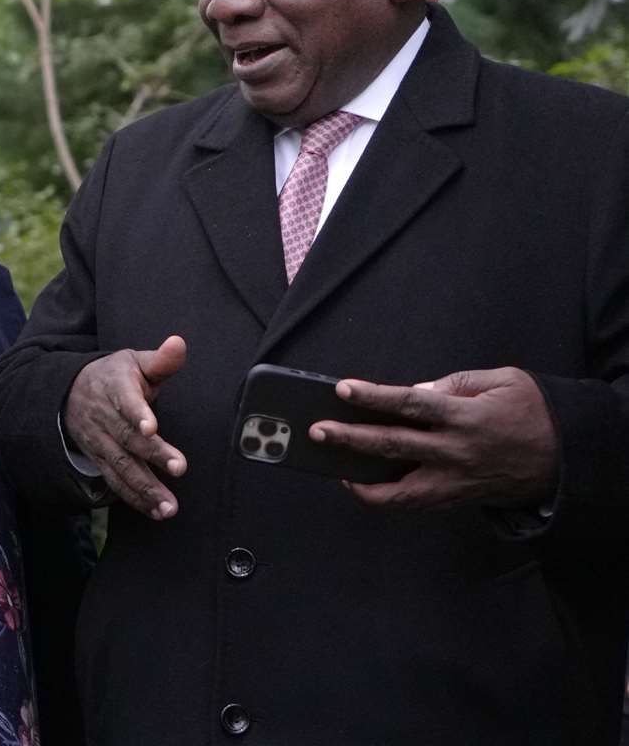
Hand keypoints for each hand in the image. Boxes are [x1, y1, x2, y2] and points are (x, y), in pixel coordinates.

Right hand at [63, 336, 188, 519]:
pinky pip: (115, 481)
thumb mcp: (133, 362)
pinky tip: (154, 511)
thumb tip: (179, 343)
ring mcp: (99, 441)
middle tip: (179, 468)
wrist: (69, 393)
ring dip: (145, 487)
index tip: (151, 427)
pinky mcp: (99, 459)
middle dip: (152, 455)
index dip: (138, 413)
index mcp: (115, 387)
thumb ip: (160, 360)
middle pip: (128, 438)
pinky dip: (134, 498)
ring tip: (168, 505)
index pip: (125, 400)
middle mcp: (104, 417)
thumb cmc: (113, 377)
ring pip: (121, 466)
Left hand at [308, 367, 557, 508]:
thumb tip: (416, 392)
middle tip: (318, 431)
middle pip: (394, 446)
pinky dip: (385, 498)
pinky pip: (414, 504)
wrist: (567, 457)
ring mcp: (455, 480)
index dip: (374, 397)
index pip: (410, 405)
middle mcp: (456, 452)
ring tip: (333, 468)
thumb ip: (456, 383)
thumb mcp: (502, 381)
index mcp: (465, 417)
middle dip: (350, 439)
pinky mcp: (456, 498)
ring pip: (399, 489)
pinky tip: (362, 485)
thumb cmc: (533, 412)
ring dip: (360, 480)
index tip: (343, 389)